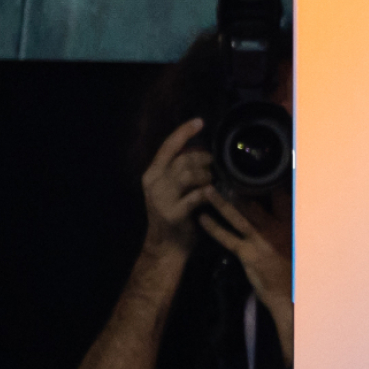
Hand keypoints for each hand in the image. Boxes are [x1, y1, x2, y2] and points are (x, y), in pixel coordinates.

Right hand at [140, 118, 213, 252]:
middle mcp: (154, 183)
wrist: (165, 248)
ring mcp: (161, 198)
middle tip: (216, 166)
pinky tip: (214, 193)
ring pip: (190, 174)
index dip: (184, 132)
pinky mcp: (173, 213)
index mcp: (152, 174)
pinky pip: (197, 196)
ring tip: (215, 181)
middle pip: (184, 160)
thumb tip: (201, 149)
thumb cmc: (174, 214)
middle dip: (204, 160)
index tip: (200, 121)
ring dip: (208, 175)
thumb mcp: (170, 189)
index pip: (168, 146)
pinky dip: (209, 193)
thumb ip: (180, 170)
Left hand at [196, 187, 295, 356]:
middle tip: (221, 171)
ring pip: (239, 216)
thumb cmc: (293, 266)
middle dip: (237, 186)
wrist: (290, 295)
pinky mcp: (248, 255)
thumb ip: (285, 219)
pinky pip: (228, 238)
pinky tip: (202, 218)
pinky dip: (214, 228)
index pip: (280, 194)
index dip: (267, 178)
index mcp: (290, 222)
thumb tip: (276, 199)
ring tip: (207, 189)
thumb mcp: (295, 238)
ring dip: (221, 202)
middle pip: (255, 201)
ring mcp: (261, 241)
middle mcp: (276, 228)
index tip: (254, 165)